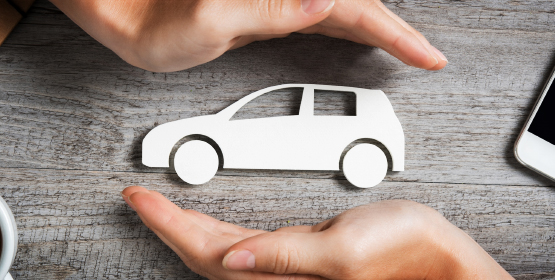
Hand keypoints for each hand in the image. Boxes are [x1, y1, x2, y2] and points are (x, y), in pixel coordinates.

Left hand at [50, 0, 446, 71]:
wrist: (129, 16)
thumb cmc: (156, 20)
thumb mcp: (211, 20)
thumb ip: (267, 10)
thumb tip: (324, 2)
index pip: (350, 6)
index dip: (392, 30)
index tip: (423, 52)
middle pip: (354, 4)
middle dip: (393, 29)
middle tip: (425, 54)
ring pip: (340, 10)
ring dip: (375, 29)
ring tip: (404, 48)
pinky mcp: (267, 11)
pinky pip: (319, 18)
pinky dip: (346, 29)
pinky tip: (357, 36)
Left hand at [122, 186, 511, 279]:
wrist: (434, 256)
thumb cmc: (402, 253)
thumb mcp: (344, 251)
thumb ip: (285, 255)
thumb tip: (231, 258)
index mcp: (281, 278)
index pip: (206, 253)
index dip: (168, 225)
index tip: (141, 199)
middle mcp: (276, 278)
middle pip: (203, 254)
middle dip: (167, 225)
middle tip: (139, 197)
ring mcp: (284, 268)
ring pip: (218, 250)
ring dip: (184, 228)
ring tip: (159, 207)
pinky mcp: (296, 256)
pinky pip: (241, 245)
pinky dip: (214, 231)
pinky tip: (205, 224)